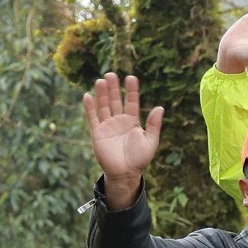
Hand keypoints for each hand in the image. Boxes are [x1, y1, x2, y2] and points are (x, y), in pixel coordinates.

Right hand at [84, 73, 163, 209]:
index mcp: (133, 121)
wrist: (126, 173)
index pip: (131, 102)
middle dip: (113, 88)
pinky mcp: (97, 133)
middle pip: (115, 101)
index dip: (131, 90)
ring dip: (101, 94)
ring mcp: (107, 126)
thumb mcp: (151, 141)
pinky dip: (90, 107)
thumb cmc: (140, 158)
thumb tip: (160, 107)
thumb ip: (153, 124)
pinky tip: (88, 96)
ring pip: (103, 106)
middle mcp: (119, 121)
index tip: (131, 77)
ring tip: (101, 80)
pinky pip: (92, 118)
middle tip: (111, 74)